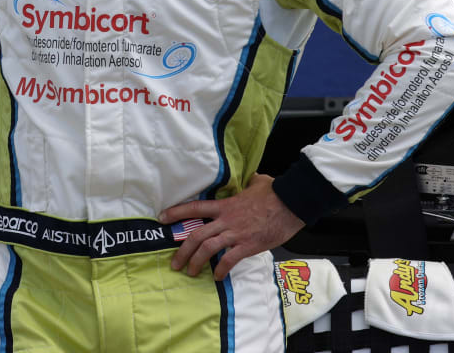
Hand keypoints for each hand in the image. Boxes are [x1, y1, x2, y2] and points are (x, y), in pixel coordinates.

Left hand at [159, 174, 304, 280]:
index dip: (176, 212)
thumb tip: (252, 177)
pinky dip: (221, 269)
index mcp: (225, 205)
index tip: (162, 218)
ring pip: (208, 248)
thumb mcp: (258, 182)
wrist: (291, 203)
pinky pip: (230, 260)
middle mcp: (226, 220)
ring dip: (196, 262)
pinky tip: (217, 277)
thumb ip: (249, 182)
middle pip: (196, 235)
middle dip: (182, 251)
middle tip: (174, 264)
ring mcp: (236, 233)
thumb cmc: (275, 192)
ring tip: (190, 273)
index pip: (195, 208)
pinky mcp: (248, 245)